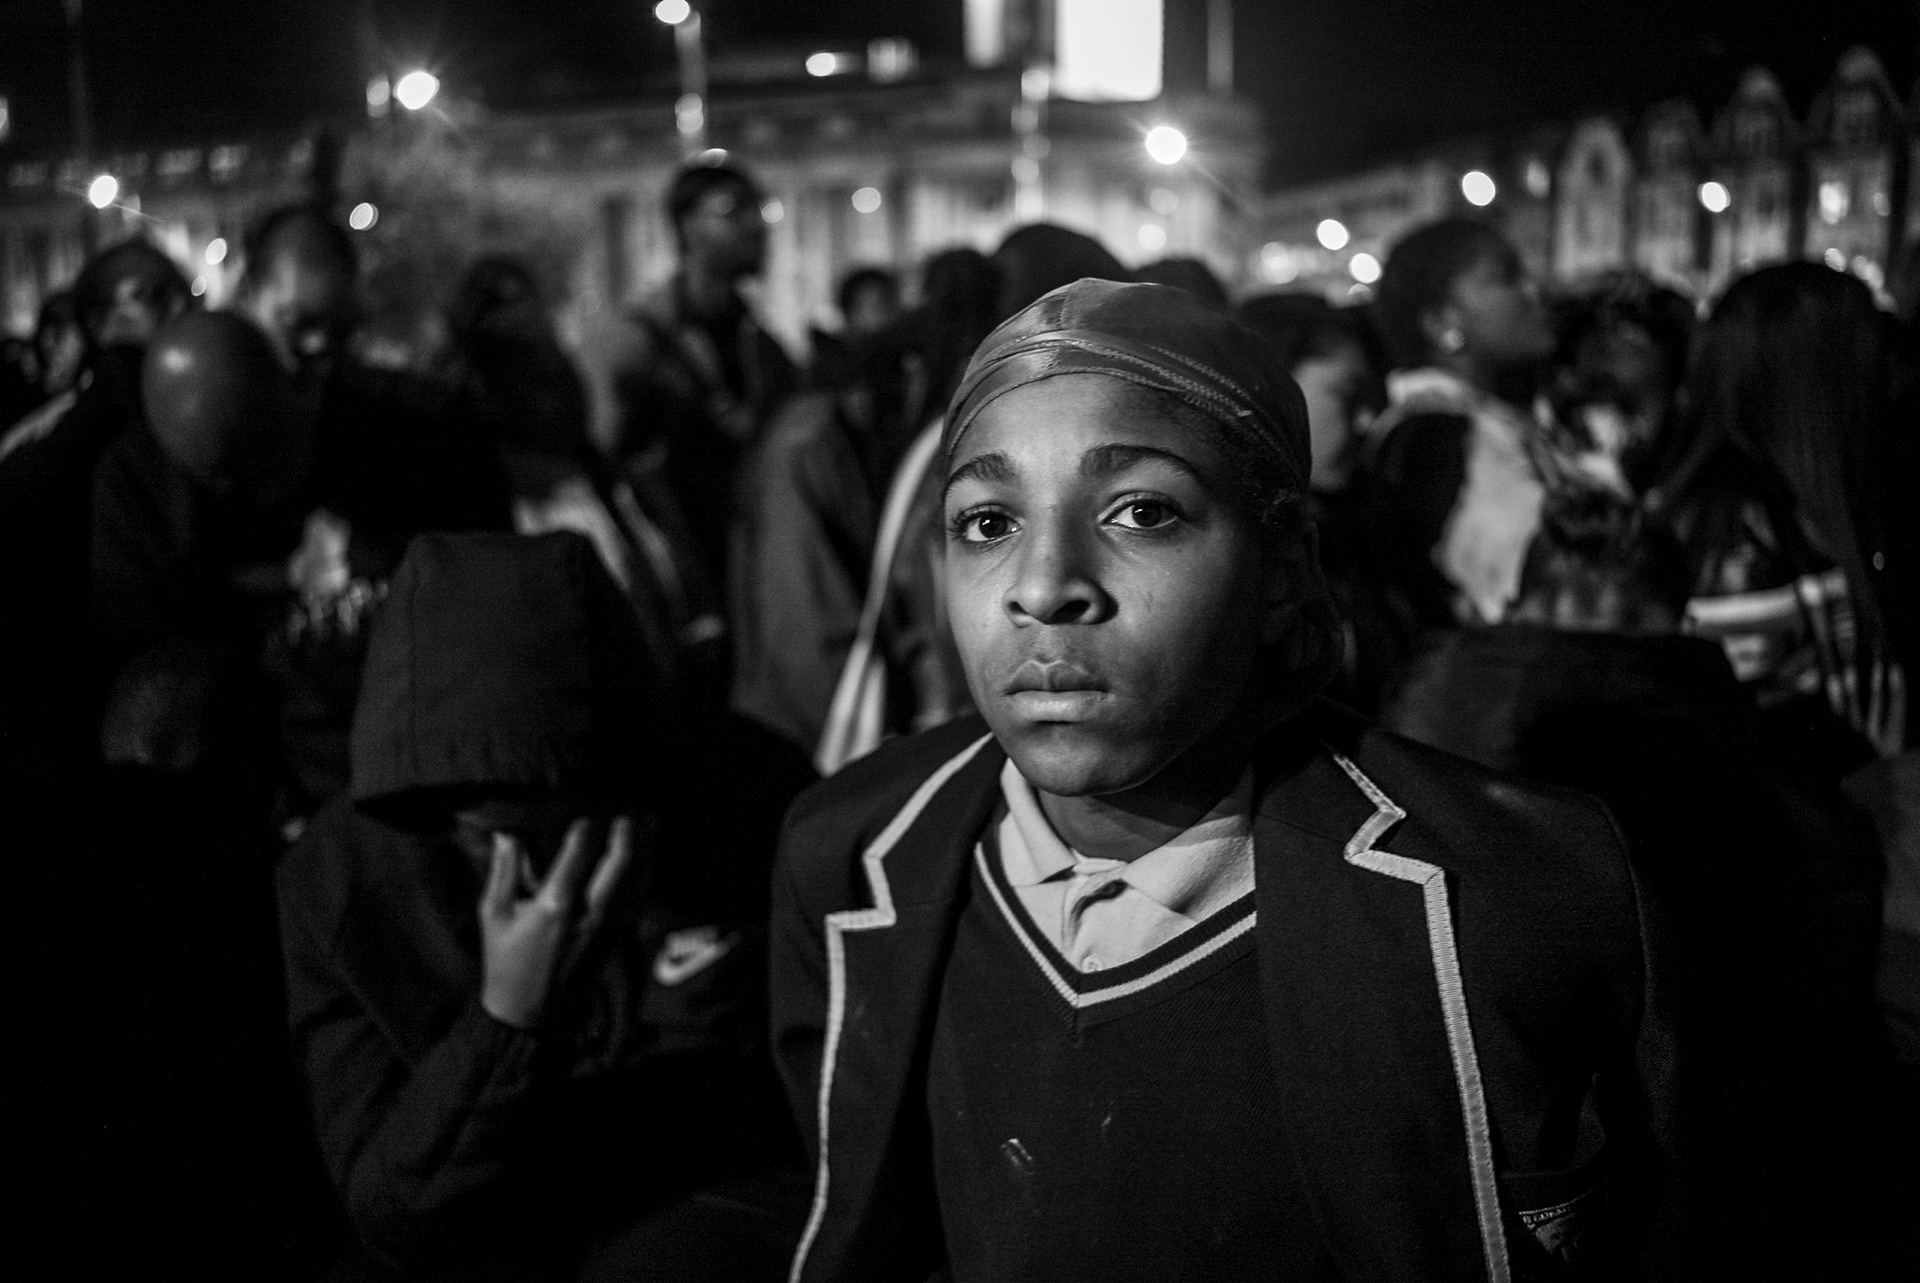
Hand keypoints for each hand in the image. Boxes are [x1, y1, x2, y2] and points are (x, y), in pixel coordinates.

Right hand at [478, 816, 632, 1028]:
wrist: (529, 1011)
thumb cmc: (505, 959)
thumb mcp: (494, 913)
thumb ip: (504, 869)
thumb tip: (508, 831)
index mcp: (555, 904)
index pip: (580, 850)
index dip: (588, 824)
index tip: (588, 808)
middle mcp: (588, 913)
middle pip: (620, 861)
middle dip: (627, 830)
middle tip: (627, 808)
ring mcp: (608, 927)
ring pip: (637, 878)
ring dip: (645, 848)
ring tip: (647, 821)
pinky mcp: (617, 937)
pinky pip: (639, 898)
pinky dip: (646, 873)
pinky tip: (648, 856)